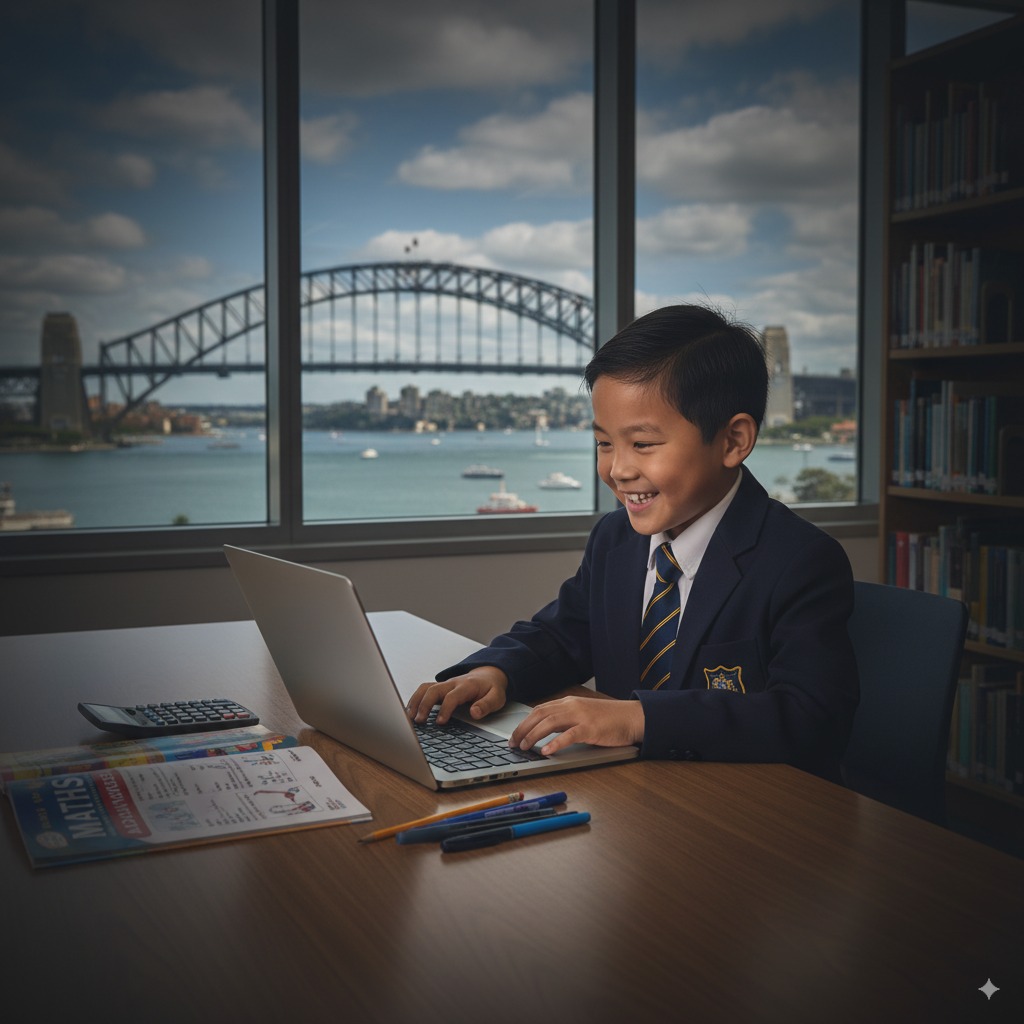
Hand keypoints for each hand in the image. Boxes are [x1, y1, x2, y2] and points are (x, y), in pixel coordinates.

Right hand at [406, 666, 508, 724]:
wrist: (489, 674)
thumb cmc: (491, 688)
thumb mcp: (497, 697)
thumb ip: (486, 705)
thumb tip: (474, 713)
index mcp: (467, 686)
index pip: (452, 696)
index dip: (445, 709)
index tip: (439, 722)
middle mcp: (453, 683)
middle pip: (434, 690)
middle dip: (424, 705)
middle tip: (419, 721)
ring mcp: (445, 684)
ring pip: (425, 688)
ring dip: (416, 701)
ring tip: (409, 717)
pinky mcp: (440, 688)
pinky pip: (424, 690)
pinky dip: (415, 699)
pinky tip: (410, 712)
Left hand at [508, 696, 643, 755]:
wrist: (632, 717)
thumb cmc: (609, 719)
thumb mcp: (583, 715)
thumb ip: (567, 721)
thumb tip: (546, 733)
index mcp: (569, 702)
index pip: (540, 710)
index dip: (524, 722)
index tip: (514, 734)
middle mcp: (572, 706)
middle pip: (540, 714)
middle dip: (523, 728)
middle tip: (513, 743)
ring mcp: (581, 716)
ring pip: (550, 723)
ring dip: (533, 735)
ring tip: (524, 747)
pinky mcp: (591, 728)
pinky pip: (569, 735)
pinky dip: (555, 743)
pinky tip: (546, 751)